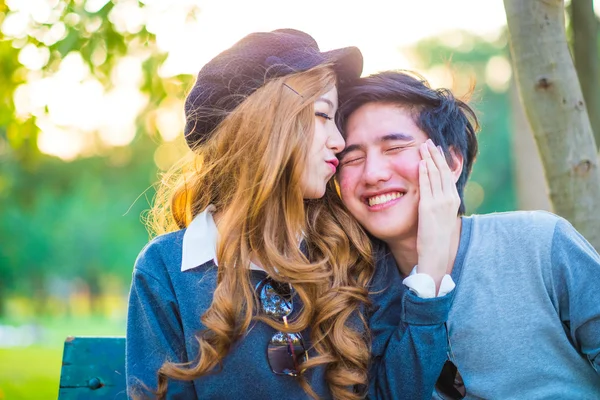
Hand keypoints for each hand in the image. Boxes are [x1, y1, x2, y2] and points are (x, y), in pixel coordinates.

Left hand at [416, 139, 460, 291]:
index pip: (448, 175)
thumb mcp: (442, 217)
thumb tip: (435, 197)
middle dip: (435, 155)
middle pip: (442, 171)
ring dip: (429, 159)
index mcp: (453, 200)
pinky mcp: (429, 207)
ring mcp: (440, 202)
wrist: (438, 252)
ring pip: (435, 175)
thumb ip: (440, 204)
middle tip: (429, 142)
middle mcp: (449, 199)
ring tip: (423, 146)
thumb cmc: (438, 237)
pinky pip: (426, 185)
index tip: (437, 149)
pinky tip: (420, 162)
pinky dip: (424, 172)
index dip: (442, 161)